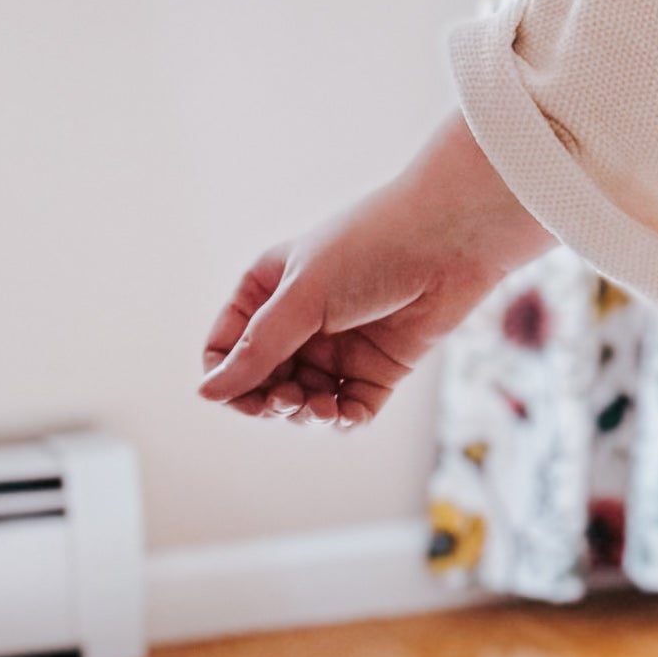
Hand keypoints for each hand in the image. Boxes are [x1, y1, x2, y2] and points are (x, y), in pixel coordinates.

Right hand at [201, 111, 549, 427]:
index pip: (227, 349)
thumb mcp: (303, 298)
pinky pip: (350, 407)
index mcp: (267, 291)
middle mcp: (300, 321)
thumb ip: (258, 350)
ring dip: (304, 413)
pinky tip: (340, 412)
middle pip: (264, 382)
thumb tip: (207, 394)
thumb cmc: (370, 250)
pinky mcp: (379, 366)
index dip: (229, 380)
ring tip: (317, 407)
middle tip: (286, 402)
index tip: (245, 396)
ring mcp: (339, 345)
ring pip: (305, 400)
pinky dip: (340, 417)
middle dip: (269, 401)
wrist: (450, 239)